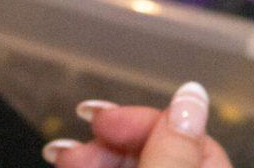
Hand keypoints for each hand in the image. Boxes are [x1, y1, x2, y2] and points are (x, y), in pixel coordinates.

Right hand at [44, 82, 230, 167]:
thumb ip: (173, 150)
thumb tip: (193, 93)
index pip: (190, 135)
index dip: (143, 122)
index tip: (97, 118)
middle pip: (158, 150)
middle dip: (110, 142)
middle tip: (69, 149)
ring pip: (135, 166)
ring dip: (95, 157)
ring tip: (60, 156)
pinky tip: (70, 165)